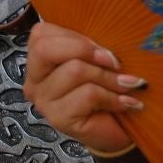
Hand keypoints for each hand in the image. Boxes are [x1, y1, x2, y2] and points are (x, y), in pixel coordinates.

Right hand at [23, 22, 143, 155]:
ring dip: (109, 77)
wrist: (117, 129)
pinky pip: (88, 94)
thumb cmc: (106, 89)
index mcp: (39, 60)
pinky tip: (125, 103)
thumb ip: (91, 46)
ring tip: (127, 85)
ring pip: (74, 70)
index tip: (101, 49)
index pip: (42, 33)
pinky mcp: (58, 118)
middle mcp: (35, 80)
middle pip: (46, 49)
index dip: (76, 36)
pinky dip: (113, 97)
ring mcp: (44, 101)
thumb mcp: (95, 59)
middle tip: (114, 62)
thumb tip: (105, 45)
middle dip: (85, 50)